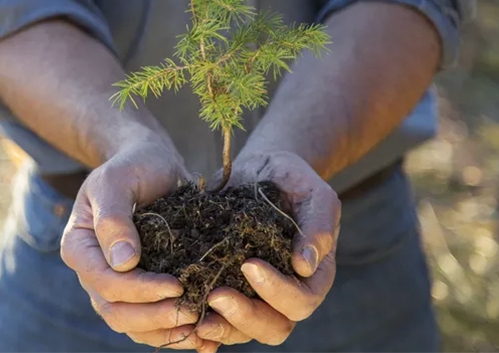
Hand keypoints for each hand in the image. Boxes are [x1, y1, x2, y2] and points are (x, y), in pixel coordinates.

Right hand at [60, 137, 219, 352]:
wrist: (148, 163)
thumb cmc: (132, 165)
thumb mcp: (118, 181)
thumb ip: (114, 218)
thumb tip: (123, 263)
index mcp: (79, 246)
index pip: (105, 283)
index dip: (139, 290)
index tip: (176, 285)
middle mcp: (93, 271)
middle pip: (116, 313)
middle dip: (154, 318)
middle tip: (192, 313)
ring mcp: (115, 284)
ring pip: (133, 325)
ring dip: (166, 333)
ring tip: (202, 331)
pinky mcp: (139, 289)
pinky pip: (150, 322)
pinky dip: (174, 333)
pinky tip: (205, 338)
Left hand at [196, 151, 340, 345]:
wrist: (261, 169)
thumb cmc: (292, 178)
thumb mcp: (313, 193)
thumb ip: (318, 225)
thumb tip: (305, 266)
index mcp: (314, 276)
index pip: (300, 301)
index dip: (277, 291)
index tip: (249, 264)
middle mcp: (286, 293)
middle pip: (274, 327)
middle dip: (244, 316)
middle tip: (215, 295)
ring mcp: (256, 294)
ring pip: (243, 330)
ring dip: (220, 325)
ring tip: (194, 308)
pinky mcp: (229, 286)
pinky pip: (218, 315)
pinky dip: (201, 317)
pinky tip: (181, 307)